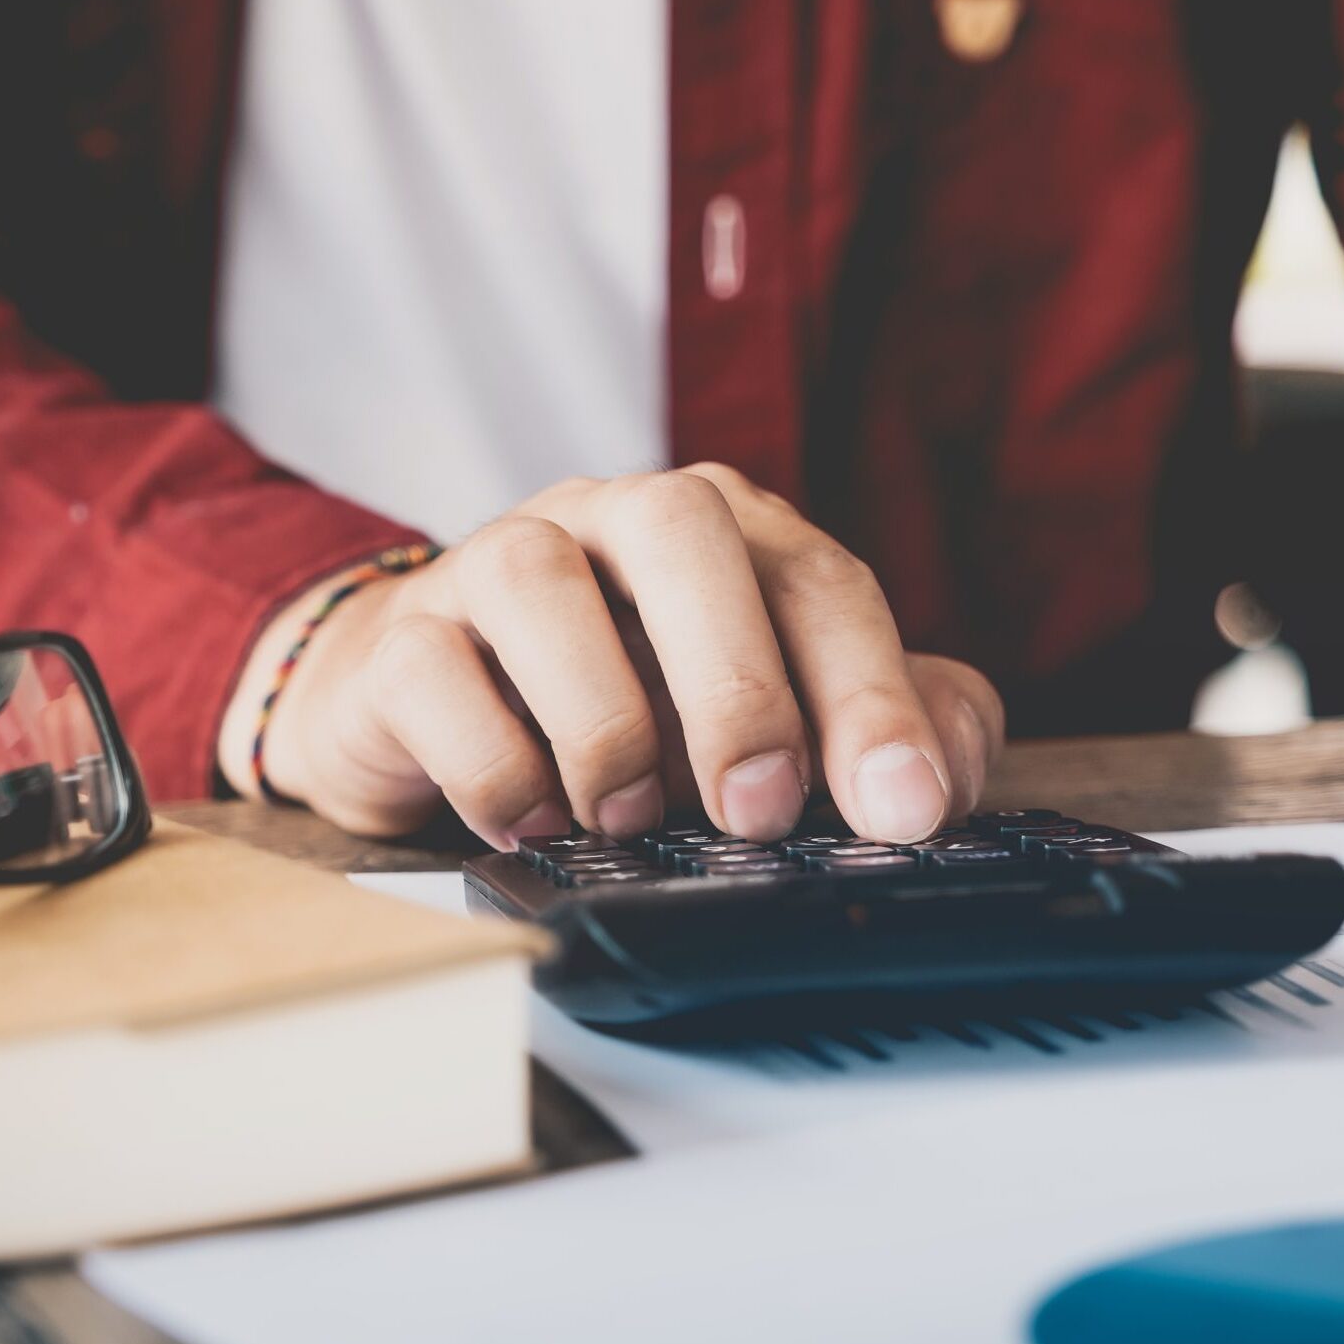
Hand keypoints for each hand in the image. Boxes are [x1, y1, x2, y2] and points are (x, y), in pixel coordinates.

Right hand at [219, 466, 1003, 846]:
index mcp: (720, 531)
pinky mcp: (400, 637)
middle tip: (762, 811)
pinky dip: (492, 763)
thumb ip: (870, 725)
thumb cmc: (620, 706)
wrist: (430, 704)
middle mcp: (610, 522)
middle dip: (738, 680)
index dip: (870, 694)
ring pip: (540, 580)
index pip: (817, 579)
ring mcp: (493, 563)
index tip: (904, 808)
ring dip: (603, 716)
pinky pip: (433, 673)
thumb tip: (942, 774)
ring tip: (628, 816)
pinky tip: (531, 822)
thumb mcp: (762, 716)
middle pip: (685, 533)